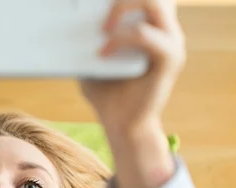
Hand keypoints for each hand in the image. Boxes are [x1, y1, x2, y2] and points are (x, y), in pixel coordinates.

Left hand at [80, 0, 185, 137]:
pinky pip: (145, 35)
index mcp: (151, 24)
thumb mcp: (90, 58)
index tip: (97, 0)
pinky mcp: (169, 60)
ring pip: (155, 3)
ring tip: (103, 28)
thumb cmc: (106, 92)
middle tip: (100, 15)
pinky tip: (103, 53)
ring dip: (123, 6)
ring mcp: (171, 43)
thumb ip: (87, 35)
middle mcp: (166, 30)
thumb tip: (64, 15)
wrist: (121, 126)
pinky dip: (121, 39)